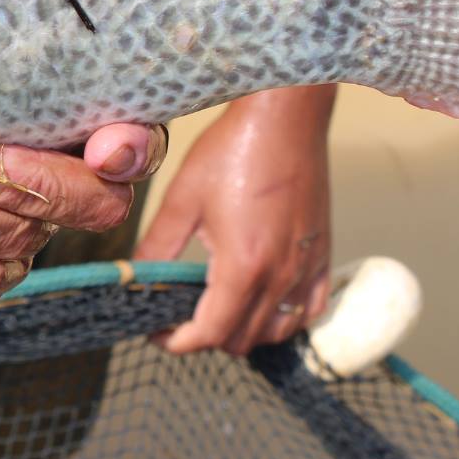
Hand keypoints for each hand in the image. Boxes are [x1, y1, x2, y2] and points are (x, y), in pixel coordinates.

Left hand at [0, 123, 168, 312]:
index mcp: (92, 144)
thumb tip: (106, 142)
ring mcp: (21, 244)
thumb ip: (37, 82)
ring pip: (2, 259)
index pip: (130, 159)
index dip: (127, 156)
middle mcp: (65, 203)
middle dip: (1, 191)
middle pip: (49, 215)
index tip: (103, 152)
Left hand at [136, 88, 334, 354]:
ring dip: (241, 330)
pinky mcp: (323, 255)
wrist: (285, 116)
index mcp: (244, 266)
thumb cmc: (232, 150)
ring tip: (212, 305)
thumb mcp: (182, 200)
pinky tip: (258, 299)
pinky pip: (307, 311)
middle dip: (203, 336)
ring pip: (275, 332)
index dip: (176, 342)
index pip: (209, 333)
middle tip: (176, 312)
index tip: (154, 332)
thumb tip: (134, 278)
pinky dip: (281, 318)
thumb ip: (157, 247)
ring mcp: (307, 269)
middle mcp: (281, 276)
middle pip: (240, 340)